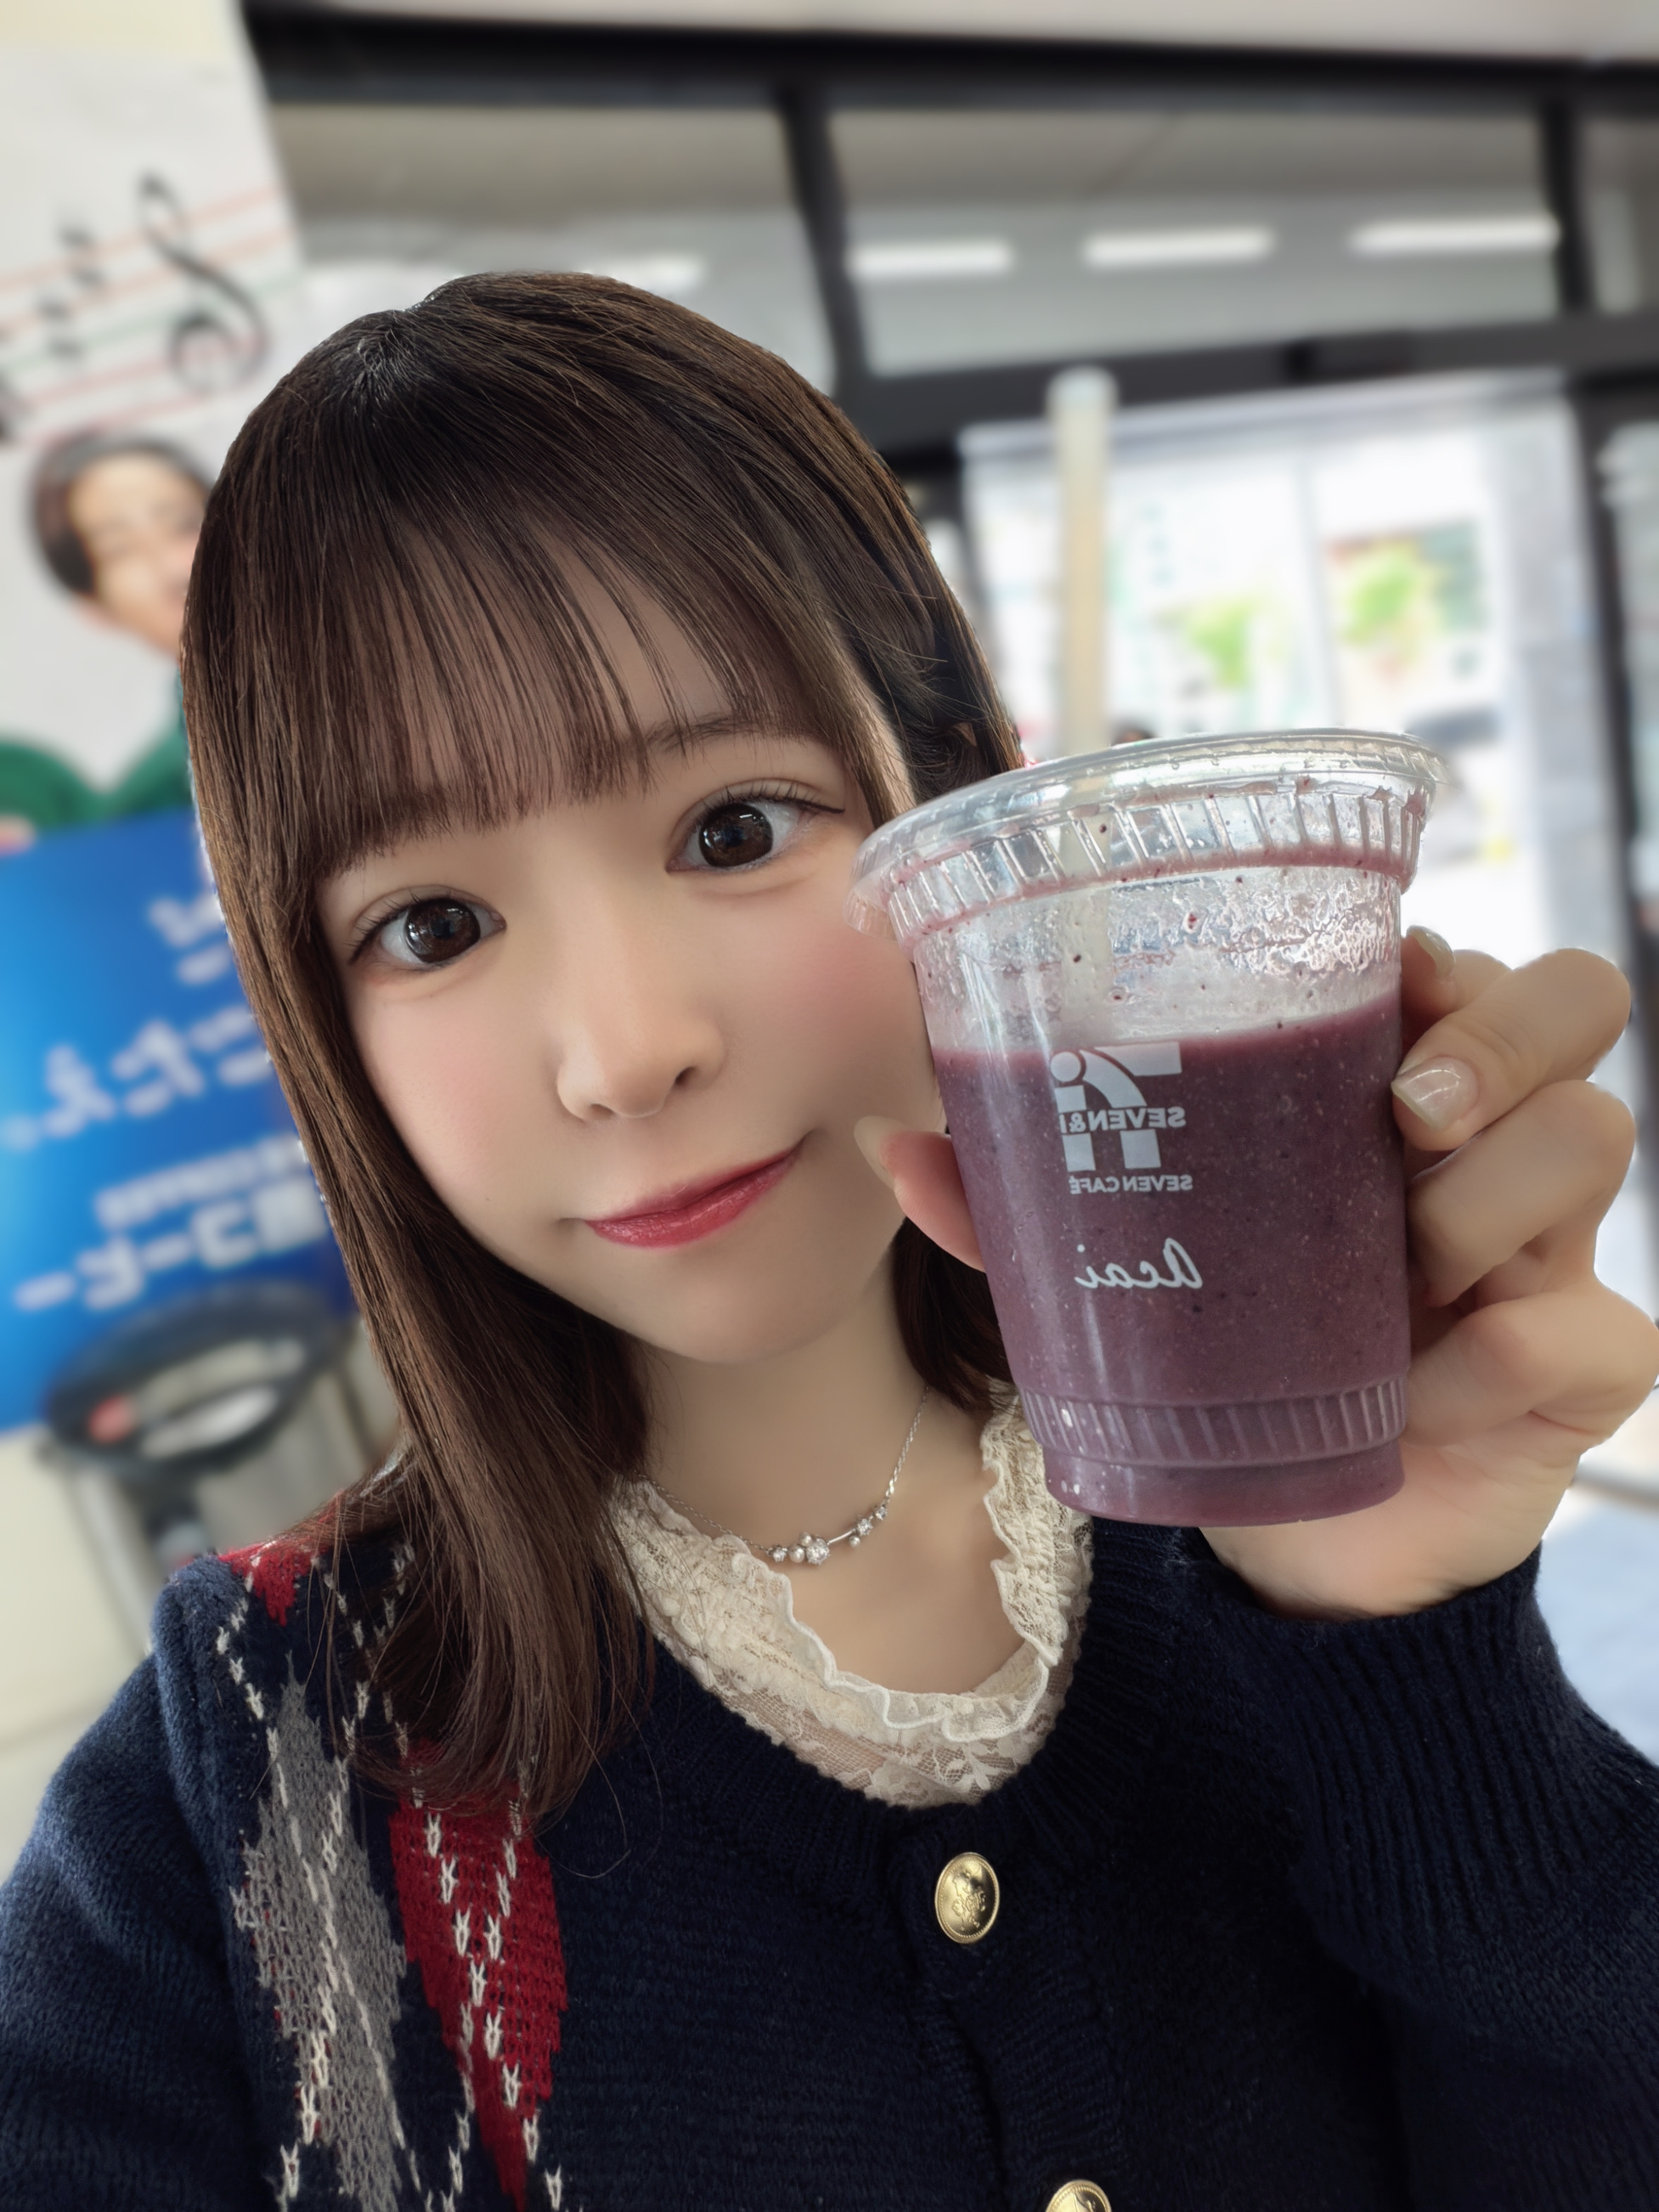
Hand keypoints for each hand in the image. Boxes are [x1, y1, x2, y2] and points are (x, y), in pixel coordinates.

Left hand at [858, 929, 1658, 1619]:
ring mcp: (1547, 1246)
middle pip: (1577, 999)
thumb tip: (895, 1144)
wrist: (1286, 1534)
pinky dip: (1501, 1359)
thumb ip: (1018, 1209)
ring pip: (1593, 1138)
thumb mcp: (1120, 1274)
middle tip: (1405, 1111)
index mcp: (1384, 1091)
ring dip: (1487, 1201)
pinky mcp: (1579, 1364)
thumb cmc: (1217, 1360)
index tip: (1374, 987)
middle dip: (1501, 1034)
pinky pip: (1593, 1330)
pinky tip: (1417, 1400)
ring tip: (1401, 1271)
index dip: (1434, 955)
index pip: (1456, 961)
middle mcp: (1483, 1145)